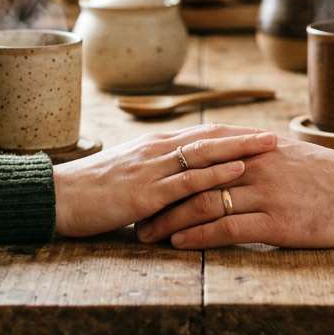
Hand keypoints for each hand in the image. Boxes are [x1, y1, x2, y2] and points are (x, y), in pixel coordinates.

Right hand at [52, 124, 275, 237]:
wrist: (57, 199)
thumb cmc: (89, 193)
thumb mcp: (126, 179)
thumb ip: (153, 179)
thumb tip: (175, 187)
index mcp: (152, 146)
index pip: (200, 135)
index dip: (230, 136)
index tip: (256, 136)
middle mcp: (156, 150)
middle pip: (209, 138)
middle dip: (244, 137)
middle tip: (275, 136)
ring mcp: (152, 169)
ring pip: (205, 153)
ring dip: (241, 148)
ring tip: (270, 146)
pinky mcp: (147, 192)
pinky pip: (189, 180)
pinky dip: (218, 173)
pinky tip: (240, 170)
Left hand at [135, 139, 333, 248]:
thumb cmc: (326, 177)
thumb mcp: (286, 156)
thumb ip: (252, 156)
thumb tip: (224, 160)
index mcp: (255, 149)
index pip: (200, 155)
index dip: (168, 170)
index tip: (143, 184)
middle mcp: (254, 167)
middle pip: (193, 180)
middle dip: (159, 198)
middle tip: (133, 213)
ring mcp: (265, 194)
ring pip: (204, 203)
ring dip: (170, 220)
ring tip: (147, 234)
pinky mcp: (277, 223)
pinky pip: (228, 228)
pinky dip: (199, 236)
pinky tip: (179, 243)